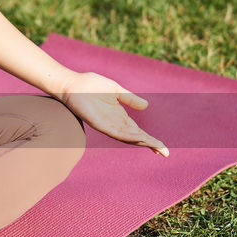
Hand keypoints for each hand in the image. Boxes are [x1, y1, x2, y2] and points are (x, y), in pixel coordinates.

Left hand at [53, 72, 168, 156]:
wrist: (73, 84)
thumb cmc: (91, 85)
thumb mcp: (115, 90)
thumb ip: (129, 98)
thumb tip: (146, 106)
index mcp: (119, 115)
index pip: (138, 130)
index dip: (150, 139)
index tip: (163, 146)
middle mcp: (114, 123)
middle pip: (135, 137)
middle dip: (150, 144)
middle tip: (164, 152)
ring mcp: (107, 124)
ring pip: (128, 137)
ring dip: (142, 141)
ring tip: (156, 146)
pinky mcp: (99, 124)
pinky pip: (115, 132)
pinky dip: (127, 136)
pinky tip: (138, 138)